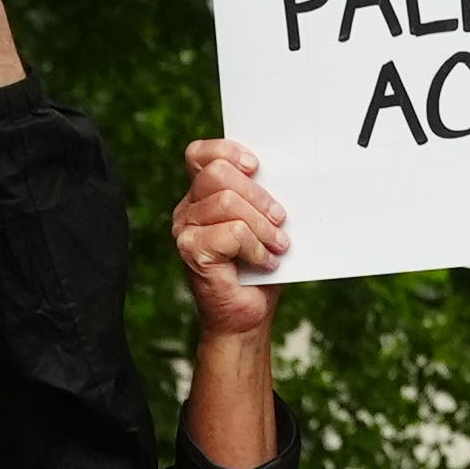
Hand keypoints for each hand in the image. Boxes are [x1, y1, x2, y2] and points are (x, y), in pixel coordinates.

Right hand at [173, 141, 288, 341]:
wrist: (246, 317)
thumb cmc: (256, 270)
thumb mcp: (262, 224)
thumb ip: (259, 197)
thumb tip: (284, 173)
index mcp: (201, 196)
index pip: (200, 154)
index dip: (228, 151)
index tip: (257, 168)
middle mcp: (187, 209)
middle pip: (218, 173)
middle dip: (258, 196)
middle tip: (279, 221)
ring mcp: (185, 230)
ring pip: (228, 202)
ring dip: (262, 226)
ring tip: (277, 246)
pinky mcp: (190, 251)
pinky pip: (232, 233)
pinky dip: (256, 248)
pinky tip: (265, 263)